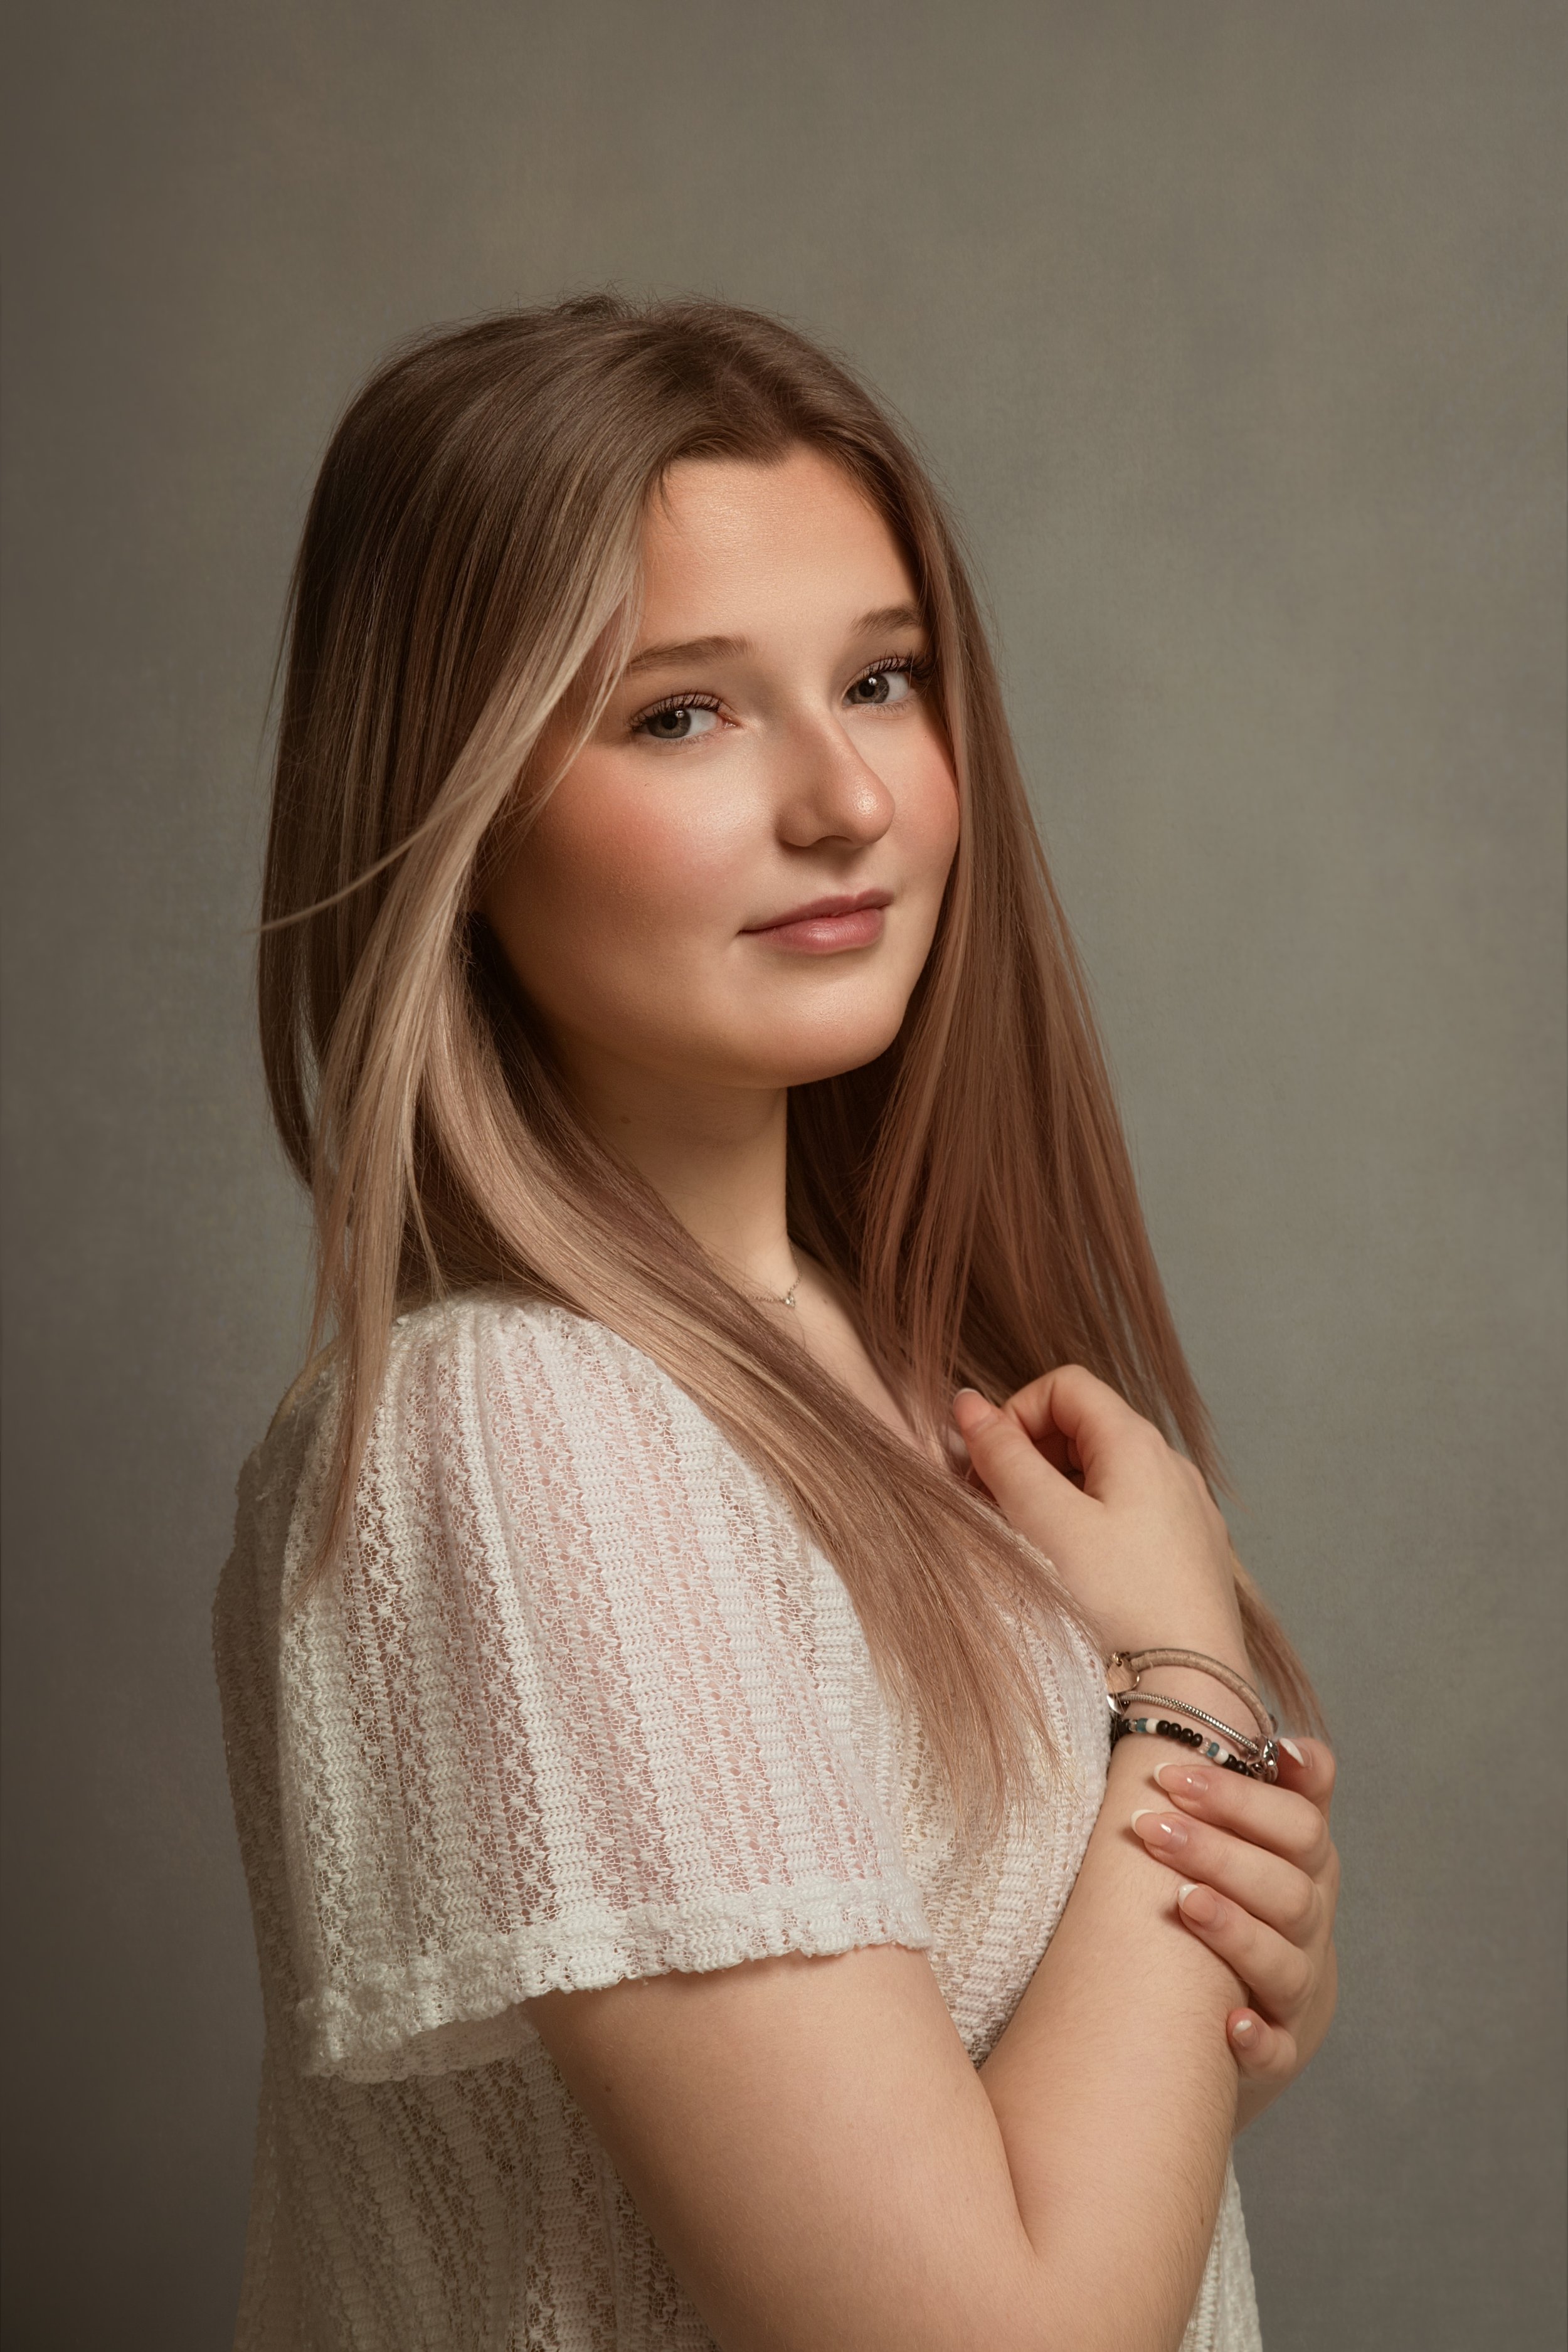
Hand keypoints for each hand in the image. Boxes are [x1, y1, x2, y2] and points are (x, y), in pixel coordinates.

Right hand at [951, 1367, 1244, 1661]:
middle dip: (1031, 1455)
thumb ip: (1003, 1457)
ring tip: (1032, 1544)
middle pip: (1086, 1426)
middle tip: (996, 1507)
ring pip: (1106, 1474)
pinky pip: (1131, 1514)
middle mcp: (1171, 1466)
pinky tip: (1079, 1572)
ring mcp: (1187, 1510)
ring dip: (1058, 1493)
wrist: (1191, 1688)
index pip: (1064, 1386)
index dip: (1016, 1414)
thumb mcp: (1046, 1522)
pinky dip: (1092, 1524)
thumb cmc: (1119, 1605)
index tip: (989, 1467)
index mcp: (1138, 1443)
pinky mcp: (1191, 1554)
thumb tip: (967, 1404)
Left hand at [1127, 1735, 1339, 2126]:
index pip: (1300, 1826)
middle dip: (1219, 1852)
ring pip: (1284, 1964)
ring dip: (1235, 1931)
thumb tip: (1293, 1745)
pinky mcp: (1277, 2052)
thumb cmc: (1244, 1897)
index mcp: (1307, 1868)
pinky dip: (1257, 2039)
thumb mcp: (1265, 1839)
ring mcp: (1295, 1994)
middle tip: (1151, 1826)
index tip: (1172, 1775)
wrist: (1247, 2008)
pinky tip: (1228, 2025)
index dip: (1241, 1799)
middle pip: (1289, 1889)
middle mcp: (1309, 1929)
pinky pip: (1277, 2052)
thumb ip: (1278, 1787)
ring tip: (1183, 1902)